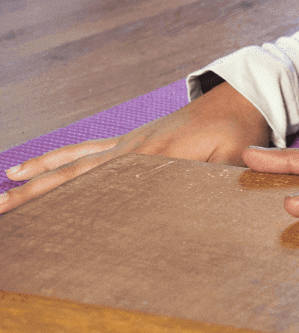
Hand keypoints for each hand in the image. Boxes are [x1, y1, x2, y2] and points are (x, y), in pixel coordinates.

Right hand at [1, 83, 270, 213]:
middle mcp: (130, 151)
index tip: (52, 232)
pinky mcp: (128, 144)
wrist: (240, 101)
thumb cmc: (241, 134)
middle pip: (74, 177)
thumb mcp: (234, 161)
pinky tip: (23, 169)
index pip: (110, 190)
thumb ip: (215, 184)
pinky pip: (83, 153)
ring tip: (2, 196)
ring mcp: (126, 146)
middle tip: (2, 210)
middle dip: (37, 196)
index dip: (80, 210)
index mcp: (154, 158)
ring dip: (35, 181)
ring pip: (71, 166)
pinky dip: (54, 160)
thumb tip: (207, 208)